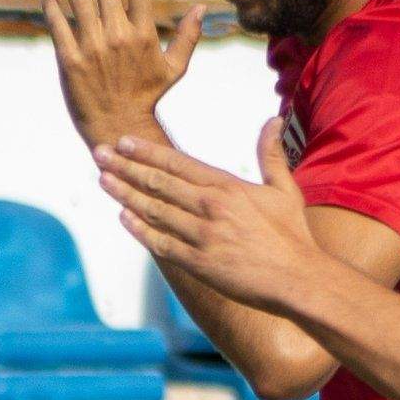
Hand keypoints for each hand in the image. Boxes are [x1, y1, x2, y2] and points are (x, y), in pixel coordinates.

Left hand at [42, 0, 204, 150]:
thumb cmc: (147, 97)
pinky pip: (58, 24)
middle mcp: (118, 37)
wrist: (118, 126)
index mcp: (144, 35)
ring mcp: (92, 48)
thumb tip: (201, 8)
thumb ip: (188, 37)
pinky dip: (52, 6)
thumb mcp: (174, 69)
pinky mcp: (69, 60)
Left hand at [95, 123, 329, 318]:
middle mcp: (211, 207)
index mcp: (228, 186)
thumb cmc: (293, 235)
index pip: (178, 163)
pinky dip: (140, 230)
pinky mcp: (199, 264)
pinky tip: (123, 217)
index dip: (147, 152)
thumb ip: (271, 154)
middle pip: (158, 182)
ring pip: (154, 210)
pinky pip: (161, 243)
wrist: (300, 280)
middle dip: (125, 167)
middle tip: (99, 154)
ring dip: (125, 194)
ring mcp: (203, 236)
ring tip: (103, 180)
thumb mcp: (284, 189)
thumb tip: (273, 119)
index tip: (123, 142)